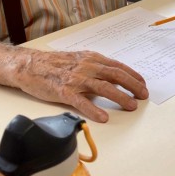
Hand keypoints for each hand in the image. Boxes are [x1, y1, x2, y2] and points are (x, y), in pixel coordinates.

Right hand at [10, 47, 148, 122]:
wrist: (31, 65)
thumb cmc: (55, 64)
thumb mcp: (79, 60)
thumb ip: (95, 68)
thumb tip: (113, 78)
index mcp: (92, 58)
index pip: (118, 66)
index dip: (133, 75)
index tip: (143, 84)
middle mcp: (87, 66)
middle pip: (116, 75)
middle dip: (132, 86)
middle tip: (144, 95)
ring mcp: (76, 79)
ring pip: (104, 87)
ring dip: (120, 97)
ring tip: (131, 106)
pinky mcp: (64, 91)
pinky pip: (82, 102)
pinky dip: (94, 110)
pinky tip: (104, 117)